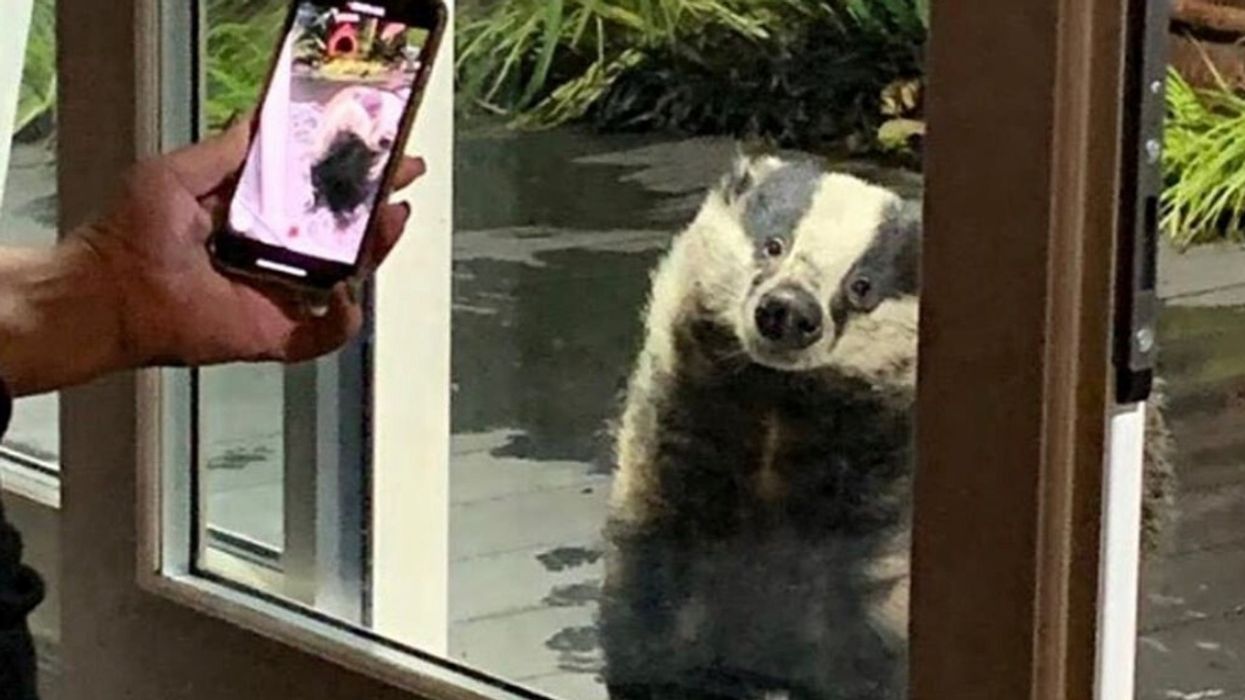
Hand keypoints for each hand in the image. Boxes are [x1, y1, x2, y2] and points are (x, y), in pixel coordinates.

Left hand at [75, 117, 425, 367]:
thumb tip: (256, 119)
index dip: (351, 176)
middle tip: (403, 183)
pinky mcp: (276, 332)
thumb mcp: (176, 173)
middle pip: (344, 235)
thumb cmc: (130, 233)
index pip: (317, 196)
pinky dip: (343, 320)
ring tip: (390, 222)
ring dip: (375, 252)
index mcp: (256, 218)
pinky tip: (347, 295)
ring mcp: (280, 296)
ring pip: (347, 278)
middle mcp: (274, 256)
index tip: (383, 156)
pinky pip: (325, 333)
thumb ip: (223, 151)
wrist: (108, 292)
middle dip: (378, 210)